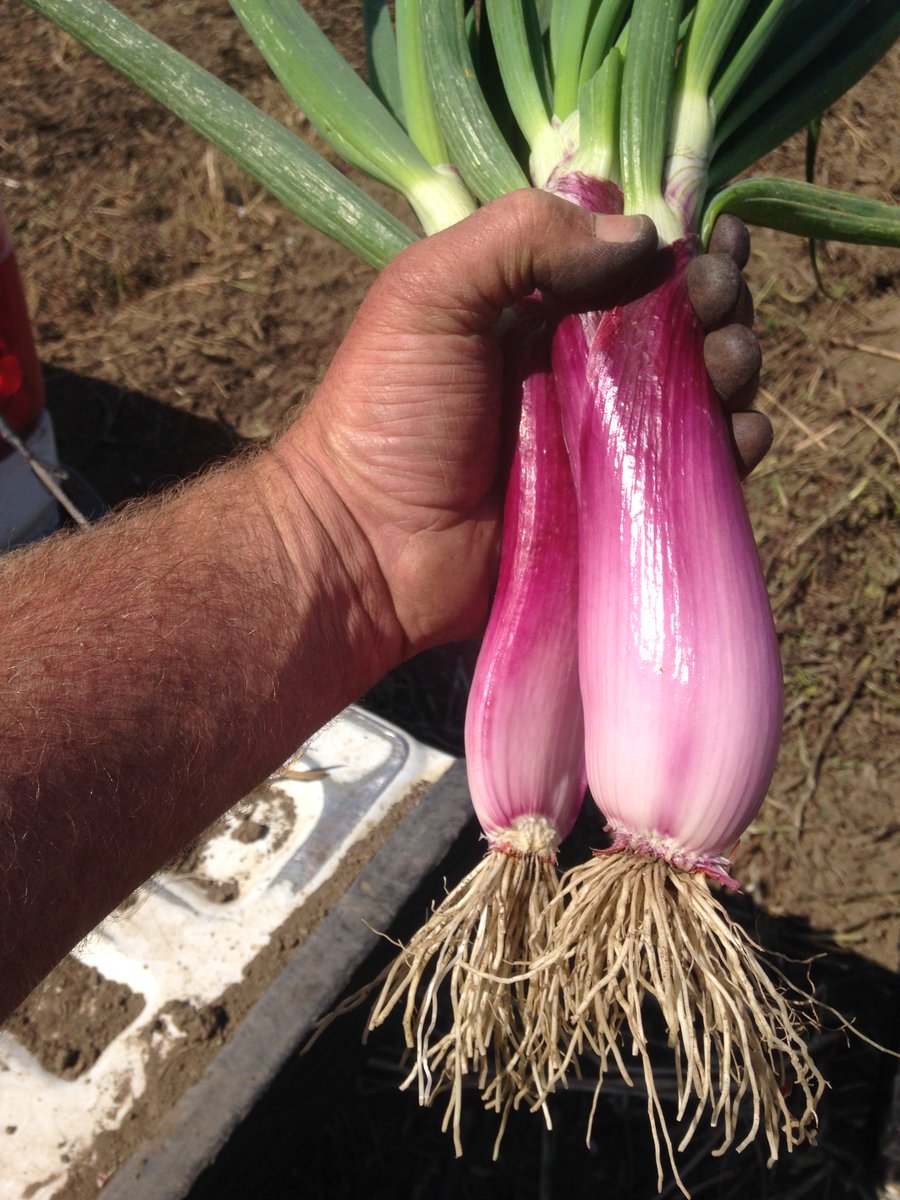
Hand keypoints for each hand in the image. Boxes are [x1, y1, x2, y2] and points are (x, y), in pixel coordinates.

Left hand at [279, 193, 766, 658]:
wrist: (368, 549)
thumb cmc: (388, 414)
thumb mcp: (431, 294)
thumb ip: (522, 238)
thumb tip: (644, 235)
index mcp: (538, 309)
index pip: (633, 263)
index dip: (682, 246)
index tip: (713, 240)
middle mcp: (581, 370)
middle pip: (682, 323)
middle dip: (718, 302)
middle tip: (714, 304)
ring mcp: (606, 443)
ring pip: (703, 394)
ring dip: (735, 366)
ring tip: (728, 364)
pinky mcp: (622, 511)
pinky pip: (698, 475)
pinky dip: (733, 451)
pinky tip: (737, 436)